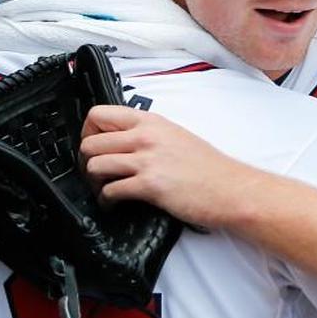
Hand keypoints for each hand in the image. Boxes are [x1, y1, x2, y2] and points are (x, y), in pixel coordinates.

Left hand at [80, 105, 259, 228]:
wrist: (230, 189)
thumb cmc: (208, 167)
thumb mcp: (174, 135)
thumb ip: (147, 133)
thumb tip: (121, 139)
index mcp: (150, 121)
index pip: (99, 114)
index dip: (87, 131)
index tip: (92, 144)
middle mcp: (145, 137)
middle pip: (90, 142)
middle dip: (86, 160)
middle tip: (94, 172)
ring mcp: (146, 160)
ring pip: (95, 165)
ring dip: (93, 181)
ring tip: (103, 188)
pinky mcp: (149, 185)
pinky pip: (111, 190)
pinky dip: (106, 200)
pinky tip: (113, 203)